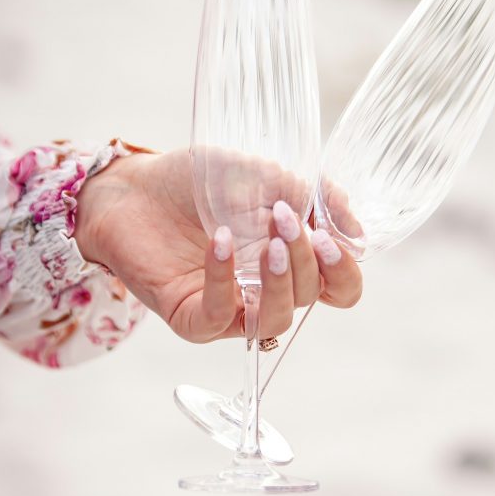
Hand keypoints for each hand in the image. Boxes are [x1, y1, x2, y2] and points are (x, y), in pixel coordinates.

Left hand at [74, 148, 361, 342]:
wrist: (137, 186)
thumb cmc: (202, 182)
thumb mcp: (269, 176)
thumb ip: (317, 199)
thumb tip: (357, 235)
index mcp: (293, 261)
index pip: (340, 288)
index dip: (345, 270)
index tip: (329, 236)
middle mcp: (267, 290)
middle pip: (311, 297)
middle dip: (304, 257)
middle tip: (283, 219)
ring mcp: (231, 307)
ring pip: (276, 319)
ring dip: (279, 279)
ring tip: (268, 240)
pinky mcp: (191, 317)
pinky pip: (220, 316)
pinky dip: (225, 279)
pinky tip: (221, 242)